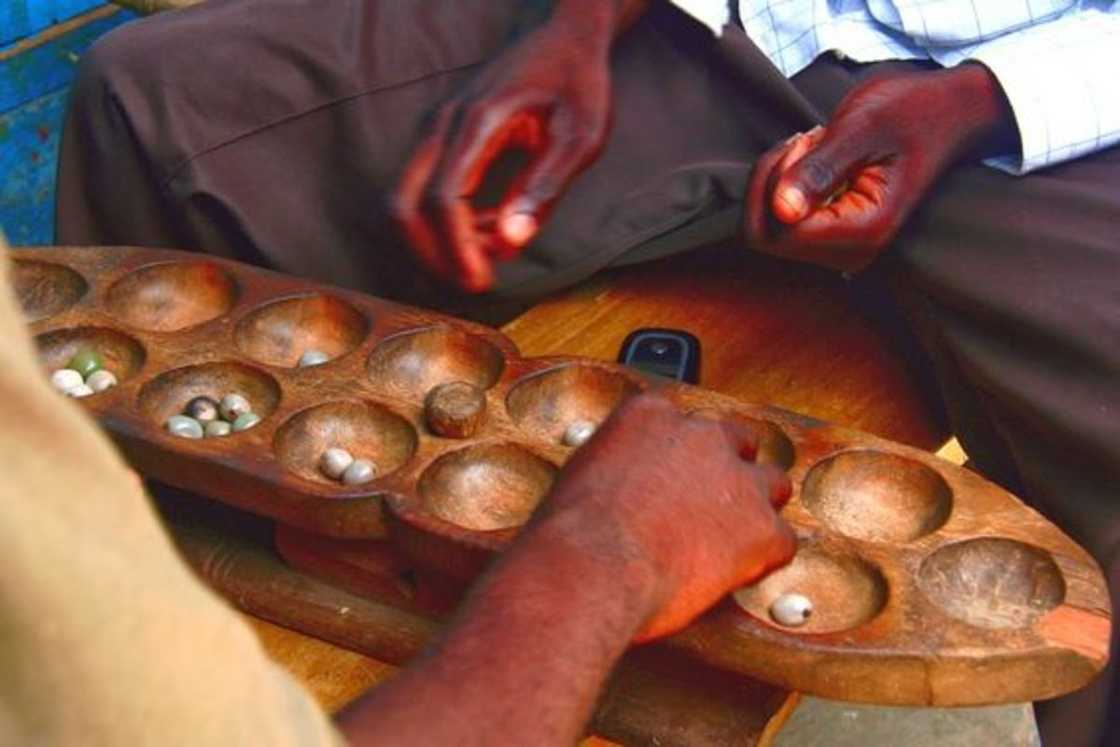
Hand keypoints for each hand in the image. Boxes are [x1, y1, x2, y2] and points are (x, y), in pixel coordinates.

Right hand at [392, 15, 613, 292]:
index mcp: (476, 122)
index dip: (456, 249)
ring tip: (491, 254)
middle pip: (403, 204)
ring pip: (407, 200)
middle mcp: (443, 124)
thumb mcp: (580, 137)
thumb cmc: (577, 83)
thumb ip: (545, 188)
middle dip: (431, 256)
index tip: (480, 283)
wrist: (564, 37)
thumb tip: (509, 241)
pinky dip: (447, 222)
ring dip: (439, 241)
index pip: (443, 198)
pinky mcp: (440, 138)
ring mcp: (435, 130)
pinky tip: (488, 229)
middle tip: (473, 284)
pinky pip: (424, 190)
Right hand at [532, 394, 795, 640]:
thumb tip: (615, 490)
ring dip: (754, 509)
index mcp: (651, 416)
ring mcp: (737, 480)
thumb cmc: (573, 531)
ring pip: (770, 484)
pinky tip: (740, 574)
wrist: (593, 566)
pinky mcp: (761, 529)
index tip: (672, 476)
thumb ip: (615, 467)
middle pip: (735, 441)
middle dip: (726, 470)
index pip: (681, 421)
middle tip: (710, 503)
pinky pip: (781, 541)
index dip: (680, 454)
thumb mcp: (583, 474)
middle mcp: (701, 437)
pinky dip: (764, 559)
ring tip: (734, 539)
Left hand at [744, 65, 1013, 271]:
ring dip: (778, 182)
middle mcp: (852, 252)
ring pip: (770, 229)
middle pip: (767, 236)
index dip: (774, 184)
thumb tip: (783, 212)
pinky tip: (815, 159)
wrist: (948, 113)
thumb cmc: (910, 111)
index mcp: (864, 232)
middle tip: (806, 142)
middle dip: (771, 183)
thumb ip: (820, 171)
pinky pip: (783, 223)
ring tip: (817, 147)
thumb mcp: (861, 128)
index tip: (805, 142)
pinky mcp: (835, 237)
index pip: (777, 232)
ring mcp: (843, 248)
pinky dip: (785, 186)